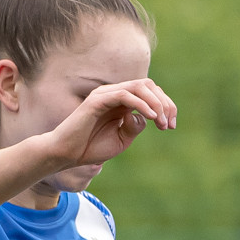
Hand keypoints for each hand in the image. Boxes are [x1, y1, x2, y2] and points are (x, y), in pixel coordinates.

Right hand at [38, 78, 176, 171]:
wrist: (68, 154)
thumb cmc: (92, 147)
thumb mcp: (122, 139)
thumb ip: (135, 126)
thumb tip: (146, 117)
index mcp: (122, 101)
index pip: (150, 92)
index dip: (166, 106)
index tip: (171, 126)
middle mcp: (114, 93)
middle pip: (148, 85)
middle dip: (165, 104)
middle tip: (168, 125)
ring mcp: (106, 94)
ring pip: (139, 86)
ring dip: (155, 103)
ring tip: (161, 122)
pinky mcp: (97, 100)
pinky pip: (124, 94)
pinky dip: (141, 104)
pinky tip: (151, 118)